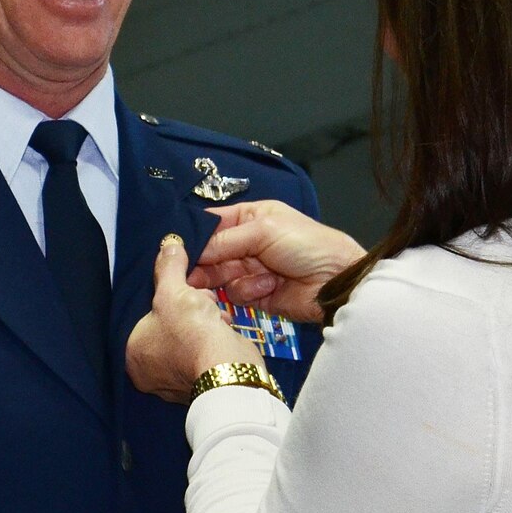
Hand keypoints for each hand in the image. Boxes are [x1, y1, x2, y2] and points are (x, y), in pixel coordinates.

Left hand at [126, 235, 262, 402]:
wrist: (228, 365)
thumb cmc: (190, 331)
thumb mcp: (174, 291)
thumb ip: (168, 268)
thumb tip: (168, 245)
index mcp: (131, 356)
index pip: (139, 320)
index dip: (160, 300)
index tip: (175, 289)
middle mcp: (149, 374)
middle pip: (165, 327)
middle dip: (183, 309)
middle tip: (195, 298)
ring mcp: (176, 381)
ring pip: (186, 337)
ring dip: (201, 319)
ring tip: (211, 311)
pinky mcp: (202, 381)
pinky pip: (204, 350)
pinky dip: (213, 336)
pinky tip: (221, 326)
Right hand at [189, 200, 364, 323]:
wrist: (336, 282)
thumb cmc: (305, 245)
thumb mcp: (264, 231)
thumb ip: (225, 240)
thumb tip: (191, 250)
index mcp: (251, 217)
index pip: (214, 224)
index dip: (196, 235)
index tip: (176, 246)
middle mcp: (248, 242)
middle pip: (211, 253)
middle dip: (205, 263)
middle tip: (192, 274)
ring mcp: (251, 269)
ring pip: (219, 276)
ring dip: (230, 278)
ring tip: (251, 277)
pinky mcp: (256, 295)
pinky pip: (236, 294)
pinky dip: (249, 291)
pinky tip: (269, 287)